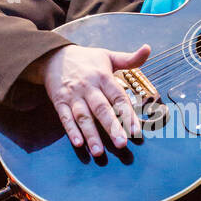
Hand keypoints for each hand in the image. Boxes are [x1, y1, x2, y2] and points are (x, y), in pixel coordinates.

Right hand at [32, 44, 148, 155]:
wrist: (52, 56)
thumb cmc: (86, 59)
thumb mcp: (108, 55)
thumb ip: (129, 58)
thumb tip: (148, 49)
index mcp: (103, 76)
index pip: (118, 97)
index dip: (128, 114)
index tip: (136, 131)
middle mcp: (88, 87)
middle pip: (101, 109)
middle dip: (111, 127)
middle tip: (121, 144)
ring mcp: (73, 96)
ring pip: (83, 117)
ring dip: (91, 134)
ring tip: (99, 152)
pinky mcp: (59, 102)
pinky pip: (65, 118)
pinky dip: (71, 131)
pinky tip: (78, 143)